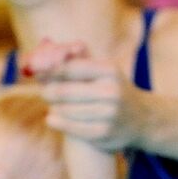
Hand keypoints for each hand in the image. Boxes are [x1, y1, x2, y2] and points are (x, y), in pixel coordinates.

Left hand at [20, 38, 140, 151]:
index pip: (69, 68)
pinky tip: (51, 119)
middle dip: (48, 92)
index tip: (34, 71)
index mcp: (109, 70)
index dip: (48, 70)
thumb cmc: (112, 89)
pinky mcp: (105, 133)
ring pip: (66, 111)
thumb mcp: (102, 70)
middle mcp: (111, 91)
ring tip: (50, 105)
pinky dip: (58, 123)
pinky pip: (72, 129)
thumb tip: (42, 45)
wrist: (143, 118)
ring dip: (53, 108)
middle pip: (64, 91)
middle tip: (43, 92)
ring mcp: (109, 114)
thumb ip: (75, 59)